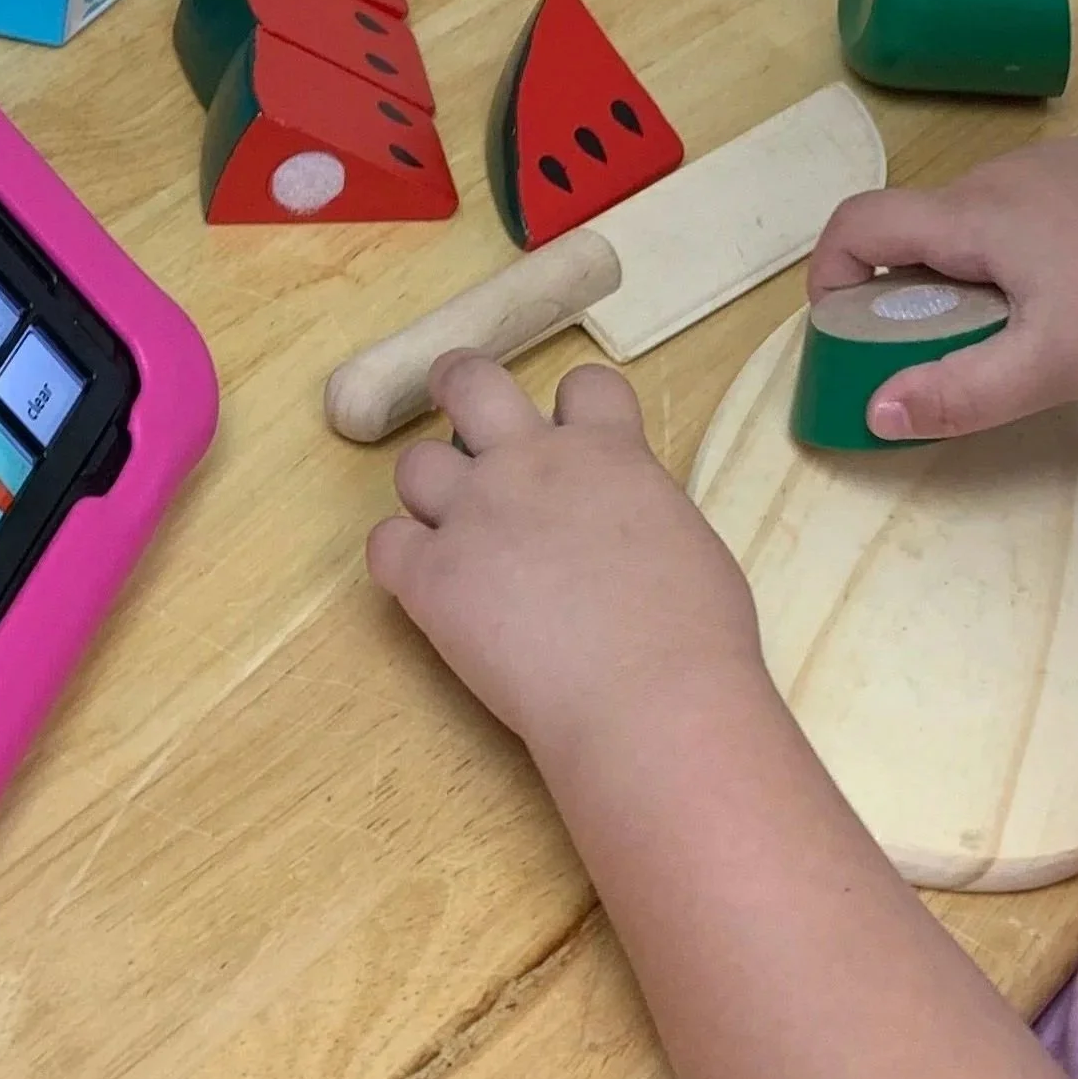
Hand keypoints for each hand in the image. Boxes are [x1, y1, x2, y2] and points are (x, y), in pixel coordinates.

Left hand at [366, 352, 765, 751]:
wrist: (649, 695)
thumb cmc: (693, 636)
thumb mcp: (685, 539)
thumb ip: (638, 511)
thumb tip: (618, 527)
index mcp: (607, 451)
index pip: (583, 385)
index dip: (571, 407)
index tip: (566, 435)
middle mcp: (530, 465)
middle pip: (471, 383)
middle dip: (457, 386)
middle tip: (455, 410)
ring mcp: (472, 514)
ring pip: (415, 463)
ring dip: (428, 491)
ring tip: (451, 532)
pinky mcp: (430, 576)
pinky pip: (384, 544)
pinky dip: (399, 560)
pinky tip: (427, 588)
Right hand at [809, 135, 1077, 439]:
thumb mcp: (1055, 364)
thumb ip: (961, 394)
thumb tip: (875, 413)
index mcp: (974, 215)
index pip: (855, 227)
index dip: (829, 281)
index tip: (848, 338)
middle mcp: (1004, 178)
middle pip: (915, 233)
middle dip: (909, 299)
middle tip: (949, 358)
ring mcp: (1057, 170)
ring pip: (974, 227)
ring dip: (968, 282)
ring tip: (1022, 335)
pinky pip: (1028, 216)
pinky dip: (1021, 261)